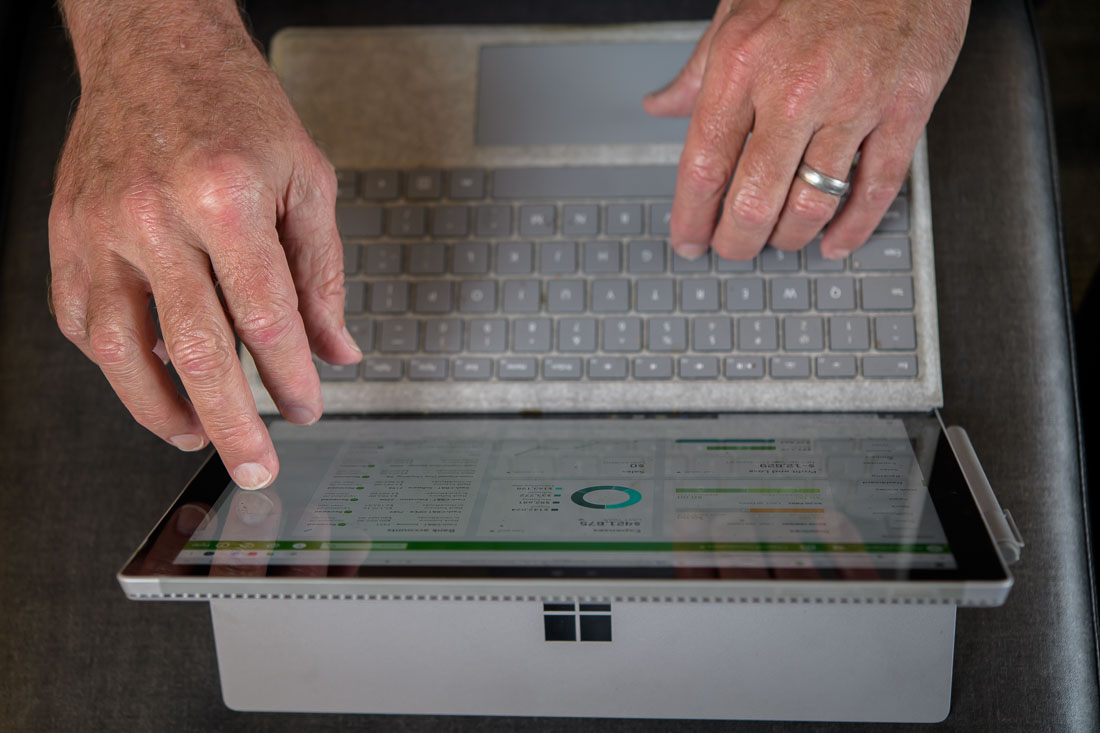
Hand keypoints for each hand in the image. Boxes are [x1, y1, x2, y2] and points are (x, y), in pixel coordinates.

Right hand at [49, 0, 361, 488]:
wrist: (154, 47)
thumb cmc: (235, 107)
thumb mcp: (306, 179)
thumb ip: (322, 274)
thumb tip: (337, 350)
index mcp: (225, 197)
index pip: (266, 319)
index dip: (292, 378)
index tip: (309, 410)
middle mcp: (154, 215)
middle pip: (197, 352)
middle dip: (234, 424)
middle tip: (257, 466)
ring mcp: (98, 227)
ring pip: (123, 352)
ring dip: (163, 409)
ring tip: (198, 434)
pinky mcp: (65, 234)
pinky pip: (83, 321)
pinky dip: (117, 364)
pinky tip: (148, 379)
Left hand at [644, 0, 969, 259]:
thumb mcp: (739, 9)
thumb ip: (699, 69)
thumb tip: (661, 107)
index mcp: (743, 63)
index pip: (704, 165)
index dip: (691, 217)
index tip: (688, 240)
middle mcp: (794, 87)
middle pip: (754, 198)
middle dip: (737, 239)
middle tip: (732, 249)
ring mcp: (854, 101)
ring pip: (813, 202)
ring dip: (790, 236)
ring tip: (778, 239)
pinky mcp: (906, 107)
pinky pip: (877, 187)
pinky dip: (853, 226)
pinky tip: (835, 242)